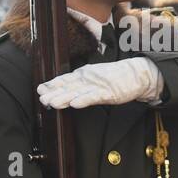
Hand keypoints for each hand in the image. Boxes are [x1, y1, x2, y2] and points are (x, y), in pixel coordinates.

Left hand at [37, 58, 163, 108]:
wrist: (137, 74)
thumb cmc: (116, 77)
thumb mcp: (95, 77)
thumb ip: (80, 83)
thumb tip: (66, 90)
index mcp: (84, 75)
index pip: (65, 80)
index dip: (52, 85)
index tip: (40, 90)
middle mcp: (88, 79)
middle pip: (68, 87)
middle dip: (54, 94)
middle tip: (42, 99)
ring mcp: (98, 86)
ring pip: (78, 92)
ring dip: (64, 98)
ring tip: (52, 103)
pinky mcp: (109, 93)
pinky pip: (95, 97)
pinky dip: (85, 100)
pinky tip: (75, 104)